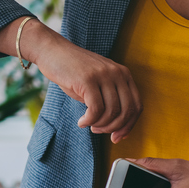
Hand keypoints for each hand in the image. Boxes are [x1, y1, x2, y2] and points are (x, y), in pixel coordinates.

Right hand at [14, 20, 141, 142]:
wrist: (52, 51)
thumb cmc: (72, 71)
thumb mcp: (98, 83)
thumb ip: (110, 99)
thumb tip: (118, 129)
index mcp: (123, 74)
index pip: (136, 105)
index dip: (129, 125)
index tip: (117, 136)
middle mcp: (117, 73)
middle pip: (126, 111)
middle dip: (114, 128)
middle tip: (98, 131)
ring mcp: (103, 75)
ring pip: (111, 112)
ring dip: (99, 125)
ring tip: (88, 125)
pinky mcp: (88, 80)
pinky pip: (96, 110)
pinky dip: (89, 121)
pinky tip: (81, 121)